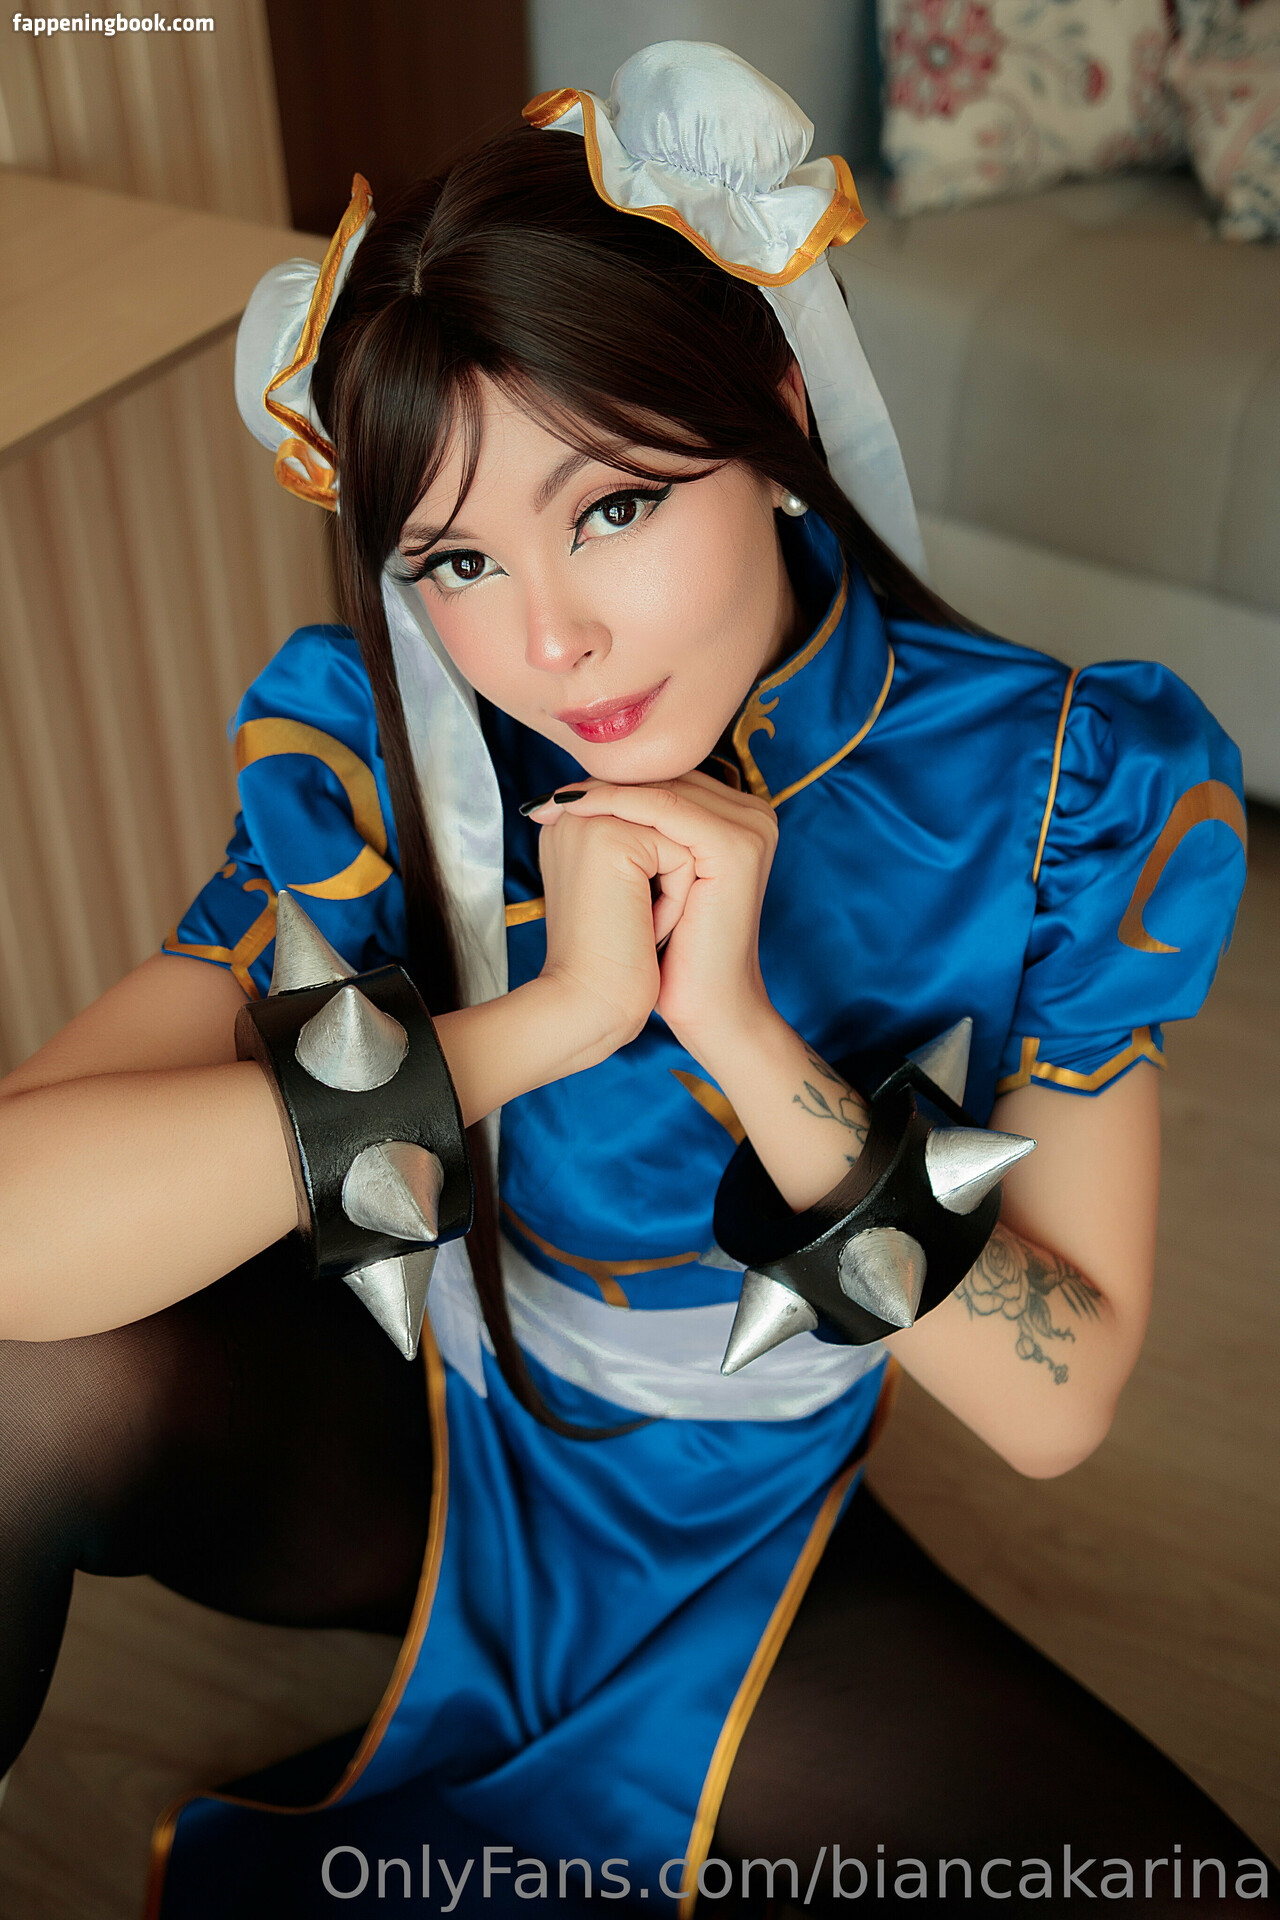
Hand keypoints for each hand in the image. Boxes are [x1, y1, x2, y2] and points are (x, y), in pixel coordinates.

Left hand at [526, 772, 779, 1069]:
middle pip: (668, 779)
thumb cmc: (674, 950)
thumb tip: (579, 789)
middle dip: (604, 785)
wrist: (704, 1004)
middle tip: (548, 799)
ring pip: (663, 789)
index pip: (670, 782)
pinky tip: (577, 812)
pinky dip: (617, 806)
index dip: (612, 785)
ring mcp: (751, 828)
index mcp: (741, 818)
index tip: (552, 799)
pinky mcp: (736, 845)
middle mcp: (755, 815)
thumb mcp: (655, 879)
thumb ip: (642, 830)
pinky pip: (665, 808)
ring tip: (556, 805)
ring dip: (605, 793)